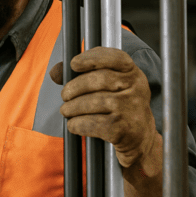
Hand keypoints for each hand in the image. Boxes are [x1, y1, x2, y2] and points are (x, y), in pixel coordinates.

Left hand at [50, 46, 157, 167]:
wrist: (140, 138)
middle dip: (74, 87)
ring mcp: (130, 109)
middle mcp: (135, 89)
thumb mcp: (109, 86)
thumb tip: (55, 72)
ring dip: (71, 107)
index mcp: (132, 73)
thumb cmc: (119, 107)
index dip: (92, 58)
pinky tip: (74, 124)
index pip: (116, 58)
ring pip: (92, 102)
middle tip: (65, 95)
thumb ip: (82, 74)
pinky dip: (76, 124)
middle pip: (98, 79)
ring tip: (66, 110)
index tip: (74, 64)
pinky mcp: (122, 129)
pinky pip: (90, 123)